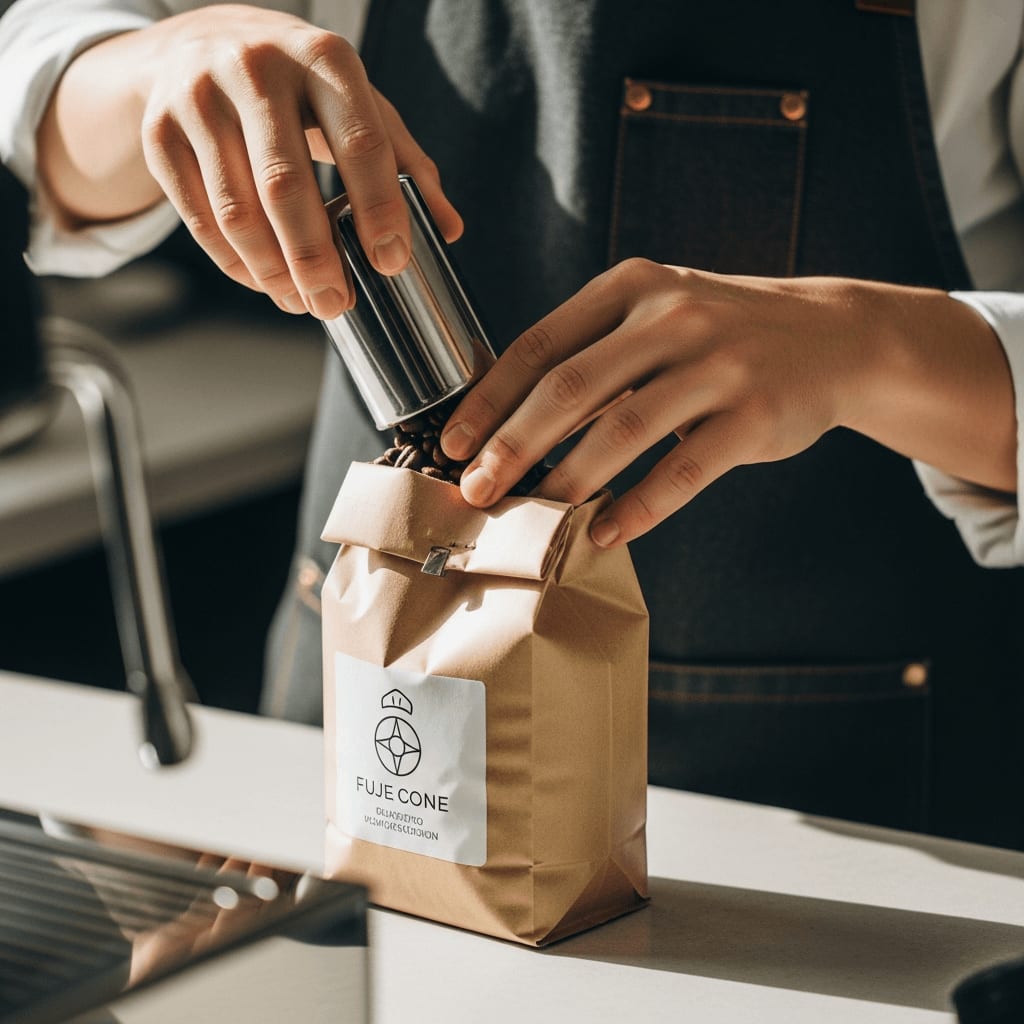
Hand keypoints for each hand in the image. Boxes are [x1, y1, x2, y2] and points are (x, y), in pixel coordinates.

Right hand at [39, 4, 461, 318]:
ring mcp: (199, 97)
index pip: (361, 144)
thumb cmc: (302, 87)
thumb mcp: (362, 105)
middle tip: (336, 304)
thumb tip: (449, 230)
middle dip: (315, 259)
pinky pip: (199, 218)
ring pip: (237, 211)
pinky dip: (235, 263)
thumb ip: (408, 165)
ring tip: (302, 302)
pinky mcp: (161, 131)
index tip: (391, 264)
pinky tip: (264, 281)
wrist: (204, 42)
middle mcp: (256, 67)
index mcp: (324, 57)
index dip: (378, 211)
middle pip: (286, 186)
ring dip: (273, 271)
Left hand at [439, 259, 1015, 546]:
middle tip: (476, 489)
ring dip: (569, 480)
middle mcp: (674, 316)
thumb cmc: (720, 334)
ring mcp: (720, 363)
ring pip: (625, 431)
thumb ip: (593, 356)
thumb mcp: (656, 316)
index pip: (541, 343)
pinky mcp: (757, 415)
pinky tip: (604, 532)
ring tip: (532, 516)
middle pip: (572, 388)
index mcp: (632, 287)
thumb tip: (509, 423)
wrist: (833, 336)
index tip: (453, 443)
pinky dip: (640, 506)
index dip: (490, 398)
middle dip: (513, 444)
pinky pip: (685, 469)